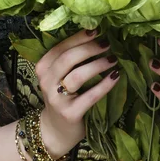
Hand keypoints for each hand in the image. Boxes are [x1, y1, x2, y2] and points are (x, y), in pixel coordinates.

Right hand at [35, 28, 119, 158]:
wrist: (56, 130)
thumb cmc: (62, 95)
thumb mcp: (59, 75)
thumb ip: (71, 58)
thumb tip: (97, 35)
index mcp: (43, 67)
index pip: (60, 47)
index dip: (80, 37)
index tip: (97, 30)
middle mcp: (46, 81)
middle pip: (68, 58)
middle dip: (90, 48)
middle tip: (108, 44)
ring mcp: (56, 99)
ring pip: (78, 75)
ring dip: (98, 64)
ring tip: (113, 59)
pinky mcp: (69, 114)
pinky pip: (90, 96)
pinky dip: (105, 85)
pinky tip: (115, 76)